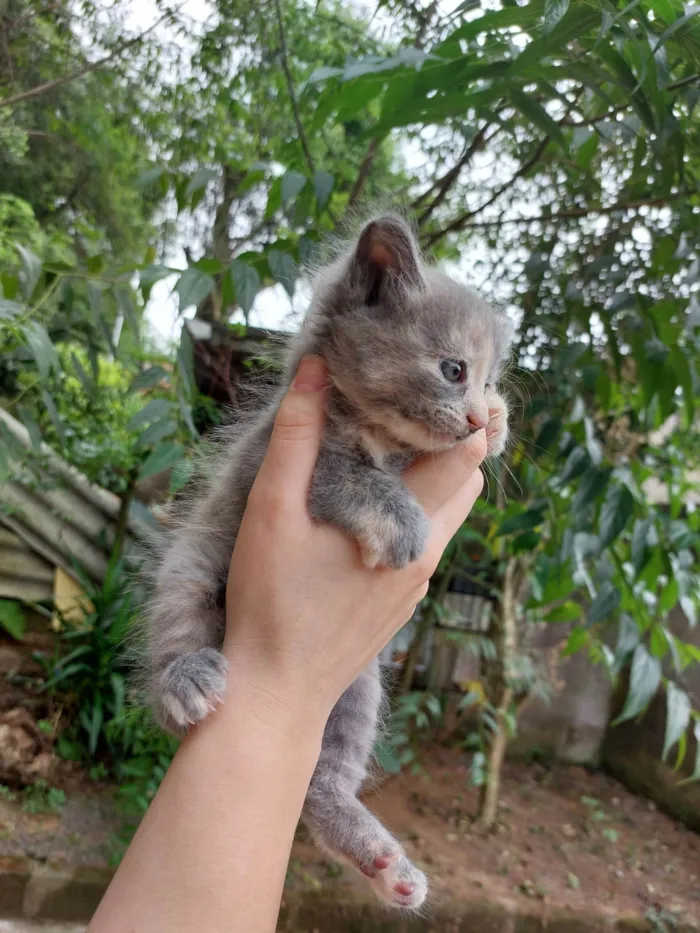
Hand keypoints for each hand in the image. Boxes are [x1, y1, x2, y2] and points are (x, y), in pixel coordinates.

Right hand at [224, 356, 485, 724]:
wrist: (277, 693)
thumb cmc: (270, 600)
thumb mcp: (272, 510)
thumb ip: (297, 437)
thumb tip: (315, 368)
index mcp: (410, 525)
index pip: (466, 454)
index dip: (456, 415)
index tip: (429, 386)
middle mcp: (429, 553)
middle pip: (468, 480)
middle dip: (449, 441)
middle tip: (408, 410)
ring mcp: (419, 582)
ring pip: (450, 513)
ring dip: (432, 477)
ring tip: (388, 449)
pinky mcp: (404, 602)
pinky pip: (428, 542)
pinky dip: (416, 512)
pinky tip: (372, 505)